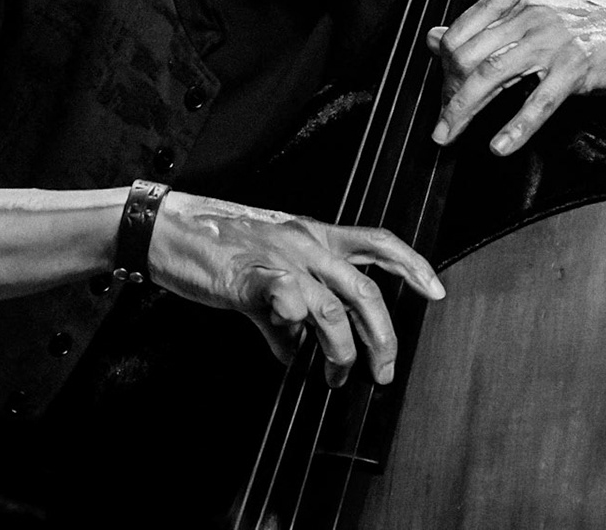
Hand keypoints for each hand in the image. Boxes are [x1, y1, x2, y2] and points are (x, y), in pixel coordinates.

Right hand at [147, 193, 443, 387]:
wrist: (169, 229)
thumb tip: (300, 350)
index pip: (377, 243)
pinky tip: (290, 356)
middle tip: (383, 370)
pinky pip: (287, 306)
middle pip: (363, 289)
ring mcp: (280, 258)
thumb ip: (288, 311)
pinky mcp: (250, 277)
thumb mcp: (265, 271)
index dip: (412, 264)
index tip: (436, 290)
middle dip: (381, 336)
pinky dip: (293, 339)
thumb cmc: (216, 247)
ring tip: (335, 376)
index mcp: (314, 234)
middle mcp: (305, 241)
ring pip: (331, 307)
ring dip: (340, 350)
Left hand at [426, 0, 605, 154]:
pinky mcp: (577, 65)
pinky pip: (538, 101)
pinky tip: (499, 147)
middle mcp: (528, 12)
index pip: (458, 34)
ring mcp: (553, 38)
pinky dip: (516, 127)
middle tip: (443, 124)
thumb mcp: (533, 14)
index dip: (442, 70)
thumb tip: (433, 38)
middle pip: (467, 56)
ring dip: (463, 110)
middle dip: (447, 95)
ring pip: (491, 75)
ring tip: (447, 136)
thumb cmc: (589, 21)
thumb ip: (483, 26)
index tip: (443, 96)